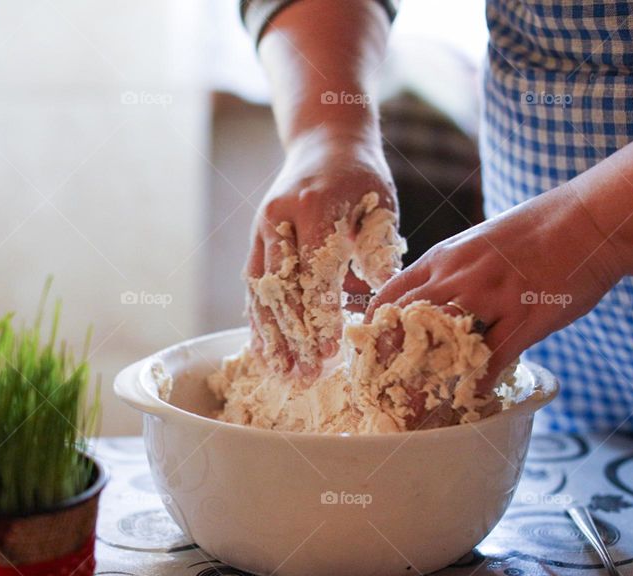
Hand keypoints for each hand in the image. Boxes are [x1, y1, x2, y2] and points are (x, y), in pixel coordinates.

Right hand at [246, 127, 401, 375]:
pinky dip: (258, 319)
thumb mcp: (380, 202)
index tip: (329, 351)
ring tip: (281, 372)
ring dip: (270, 334)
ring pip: (260, 290)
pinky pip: (252, 284)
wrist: (324, 142)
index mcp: (314, 206)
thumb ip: (378, 244)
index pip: (314, 269)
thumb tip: (379, 288)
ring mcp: (262, 229)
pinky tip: (264, 350)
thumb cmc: (361, 178)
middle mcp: (279, 218)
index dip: (320, 313)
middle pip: (282, 286)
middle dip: (293, 335)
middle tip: (305, 375)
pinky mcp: (256, 240)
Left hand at [367, 183, 624, 390]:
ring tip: (424, 396)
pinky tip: (475, 394)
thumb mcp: (479, 241)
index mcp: (444, 258)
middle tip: (386, 383)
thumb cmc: (537, 229)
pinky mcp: (526, 317)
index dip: (374, 326)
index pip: (390, 295)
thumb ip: (453, 270)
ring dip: (433, 372)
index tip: (369, 350)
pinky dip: (481, 379)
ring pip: (445, 342)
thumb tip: (433, 299)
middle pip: (407, 322)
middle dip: (393, 355)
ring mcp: (493, 298)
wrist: (589, 219)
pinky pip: (494, 358)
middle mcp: (461, 277)